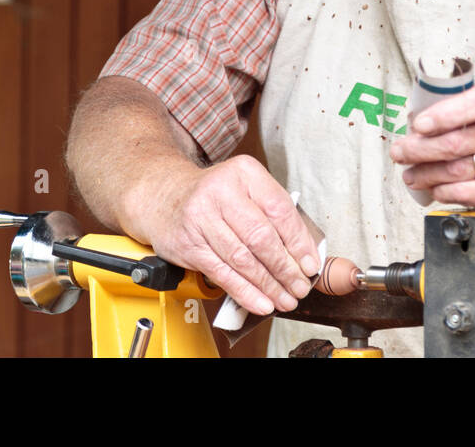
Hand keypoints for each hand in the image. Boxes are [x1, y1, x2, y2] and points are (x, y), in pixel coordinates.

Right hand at [142, 155, 319, 315]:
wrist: (163, 194)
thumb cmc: (213, 194)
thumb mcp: (245, 187)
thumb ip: (274, 213)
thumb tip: (305, 252)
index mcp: (244, 173)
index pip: (279, 210)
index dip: (299, 242)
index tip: (310, 264)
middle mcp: (220, 191)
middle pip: (261, 237)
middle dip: (285, 268)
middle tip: (299, 287)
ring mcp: (201, 218)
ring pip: (242, 259)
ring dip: (268, 285)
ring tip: (285, 299)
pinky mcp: (188, 244)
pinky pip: (222, 274)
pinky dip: (245, 292)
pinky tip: (261, 302)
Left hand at [389, 80, 474, 209]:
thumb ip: (457, 110)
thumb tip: (413, 126)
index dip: (446, 114)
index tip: (419, 125)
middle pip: (458, 142)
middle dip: (420, 149)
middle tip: (400, 152)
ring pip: (457, 170)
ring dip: (425, 173)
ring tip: (410, 173)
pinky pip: (467, 193)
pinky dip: (443, 191)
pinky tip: (434, 188)